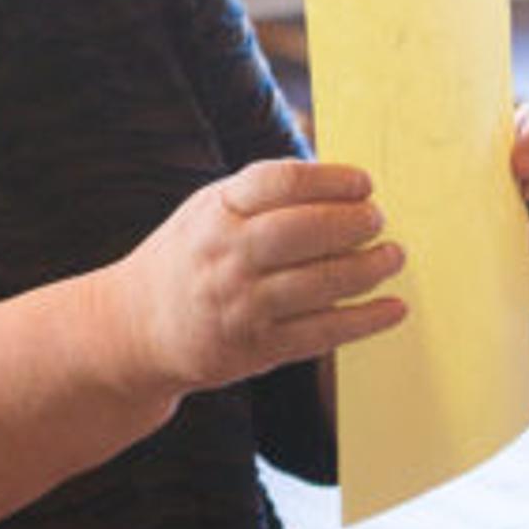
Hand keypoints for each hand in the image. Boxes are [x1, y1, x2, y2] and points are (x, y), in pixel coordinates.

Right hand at [111, 159, 404, 393]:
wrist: (134, 329)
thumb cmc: (188, 258)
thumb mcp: (208, 211)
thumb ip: (262, 196)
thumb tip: (341, 183)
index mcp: (215, 211)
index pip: (279, 183)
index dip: (331, 180)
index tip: (364, 183)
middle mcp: (226, 256)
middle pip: (304, 231)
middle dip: (353, 222)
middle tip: (378, 219)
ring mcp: (241, 305)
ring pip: (320, 283)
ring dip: (368, 269)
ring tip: (393, 257)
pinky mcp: (256, 349)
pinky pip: (322, 332)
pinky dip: (365, 320)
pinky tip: (394, 309)